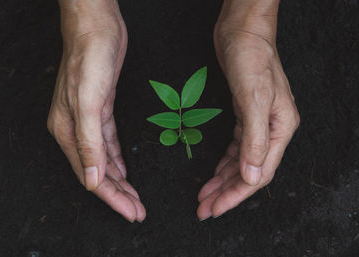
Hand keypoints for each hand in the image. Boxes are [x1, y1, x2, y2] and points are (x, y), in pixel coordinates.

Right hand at [47, 0, 144, 221]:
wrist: (96, 27)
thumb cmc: (89, 59)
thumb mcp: (89, 102)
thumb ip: (89, 143)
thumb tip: (92, 180)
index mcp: (67, 132)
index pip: (91, 176)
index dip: (111, 198)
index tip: (131, 212)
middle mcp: (74, 130)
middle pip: (98, 172)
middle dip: (118, 194)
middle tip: (137, 211)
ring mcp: (87, 120)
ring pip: (104, 161)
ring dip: (119, 180)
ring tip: (134, 197)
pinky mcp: (101, 110)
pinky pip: (108, 144)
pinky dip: (117, 159)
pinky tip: (124, 170)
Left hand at [197, 13, 299, 219]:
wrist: (242, 31)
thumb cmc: (251, 57)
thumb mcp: (253, 97)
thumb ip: (255, 139)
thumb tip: (253, 177)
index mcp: (280, 128)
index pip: (259, 174)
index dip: (237, 195)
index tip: (216, 209)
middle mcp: (272, 129)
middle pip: (249, 172)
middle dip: (226, 192)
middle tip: (204, 208)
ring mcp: (259, 122)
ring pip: (241, 162)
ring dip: (223, 180)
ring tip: (204, 195)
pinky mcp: (245, 115)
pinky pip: (236, 147)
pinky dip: (224, 162)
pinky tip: (215, 171)